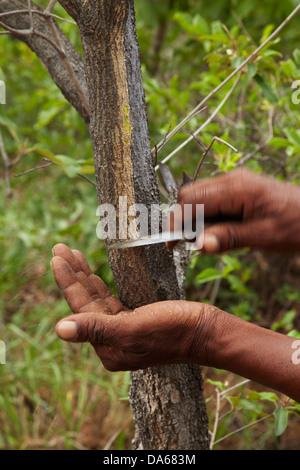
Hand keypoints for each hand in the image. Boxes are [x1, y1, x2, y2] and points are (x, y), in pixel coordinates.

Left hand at [50, 244, 217, 370]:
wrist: (206, 331)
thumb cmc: (174, 330)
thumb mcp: (133, 328)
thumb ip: (96, 328)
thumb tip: (59, 330)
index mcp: (108, 347)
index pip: (80, 309)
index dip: (67, 282)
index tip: (57, 257)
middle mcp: (112, 340)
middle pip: (86, 302)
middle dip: (73, 274)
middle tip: (59, 248)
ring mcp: (123, 329)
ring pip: (97, 298)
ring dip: (84, 276)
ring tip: (71, 253)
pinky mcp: (135, 318)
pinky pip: (109, 299)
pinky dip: (99, 284)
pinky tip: (91, 273)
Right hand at [167, 168, 299, 253]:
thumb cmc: (297, 225)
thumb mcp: (263, 236)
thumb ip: (229, 238)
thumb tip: (198, 245)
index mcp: (237, 188)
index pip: (192, 200)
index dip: (177, 221)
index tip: (171, 244)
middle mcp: (233, 180)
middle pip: (190, 195)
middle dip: (183, 219)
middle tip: (187, 245)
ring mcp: (236, 183)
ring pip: (199, 197)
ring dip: (195, 219)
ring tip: (206, 241)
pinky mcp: (239, 190)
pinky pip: (213, 200)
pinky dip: (208, 216)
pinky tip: (218, 232)